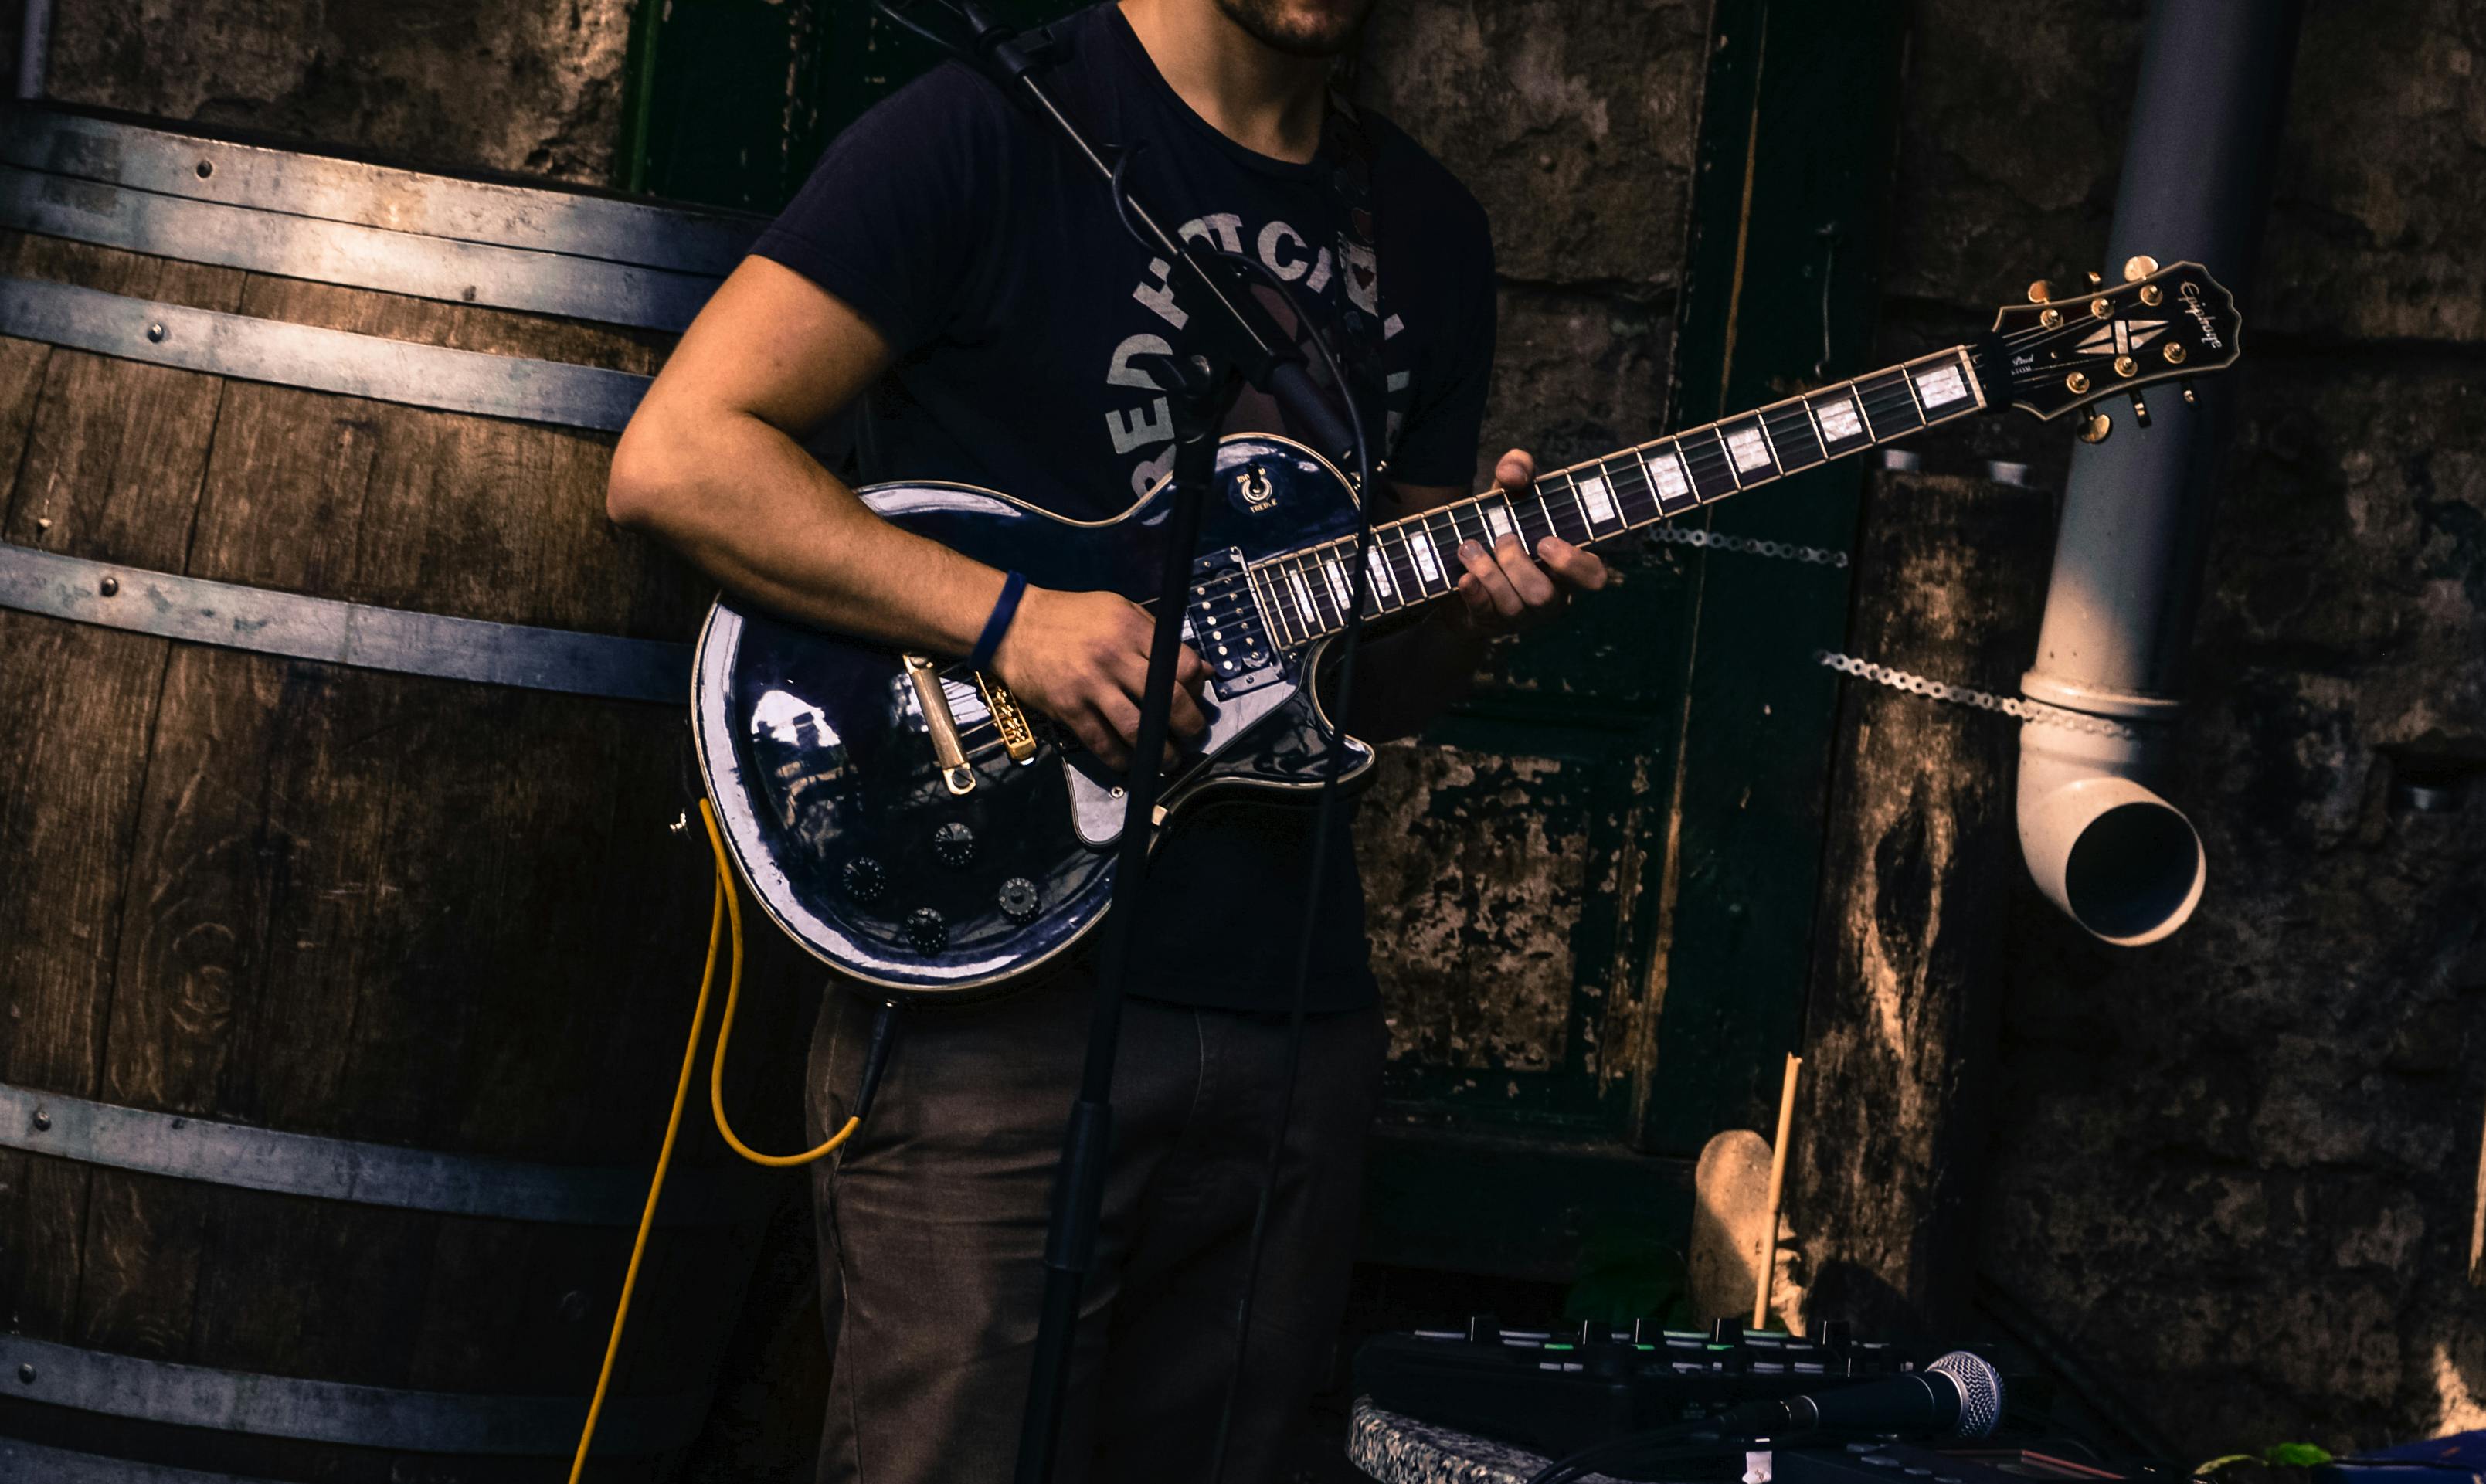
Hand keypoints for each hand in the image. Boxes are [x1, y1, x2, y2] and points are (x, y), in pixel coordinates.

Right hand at [990, 584, 1207, 771]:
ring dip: (1160, 752)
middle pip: (1167, 700)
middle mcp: (1114, 657)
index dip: (1195, 688)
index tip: (1194, 699)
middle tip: (1191, 736)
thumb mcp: (1119, 610)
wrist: (1012, 625)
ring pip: (1137, 729)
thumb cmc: (1071, 616)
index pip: (1181, 665)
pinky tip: (1129, 761)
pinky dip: (1121, 759)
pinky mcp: (1067, 708)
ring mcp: (1089, 685)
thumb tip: (1202, 670)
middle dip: (1187, 725)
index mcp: (1131, 629)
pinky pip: (1102, 743)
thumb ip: (1158, 637)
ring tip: (1167, 759)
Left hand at [1448, 448, 1608, 637]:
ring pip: (1513, 607)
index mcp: (1566, 568)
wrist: (1458, 562)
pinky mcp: (1489, 623)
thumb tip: (1514, 477)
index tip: (1544, 542)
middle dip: (1517, 565)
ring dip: (1488, 572)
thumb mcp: (1508, 494)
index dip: (1573, 564)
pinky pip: (1485, 616)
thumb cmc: (1498, 525)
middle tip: (1502, 539)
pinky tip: (1464, 577)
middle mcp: (1549, 597)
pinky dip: (1474, 594)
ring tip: (1469, 547)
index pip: (1592, 577)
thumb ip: (1518, 469)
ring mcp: (1520, 617)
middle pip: (1544, 596)